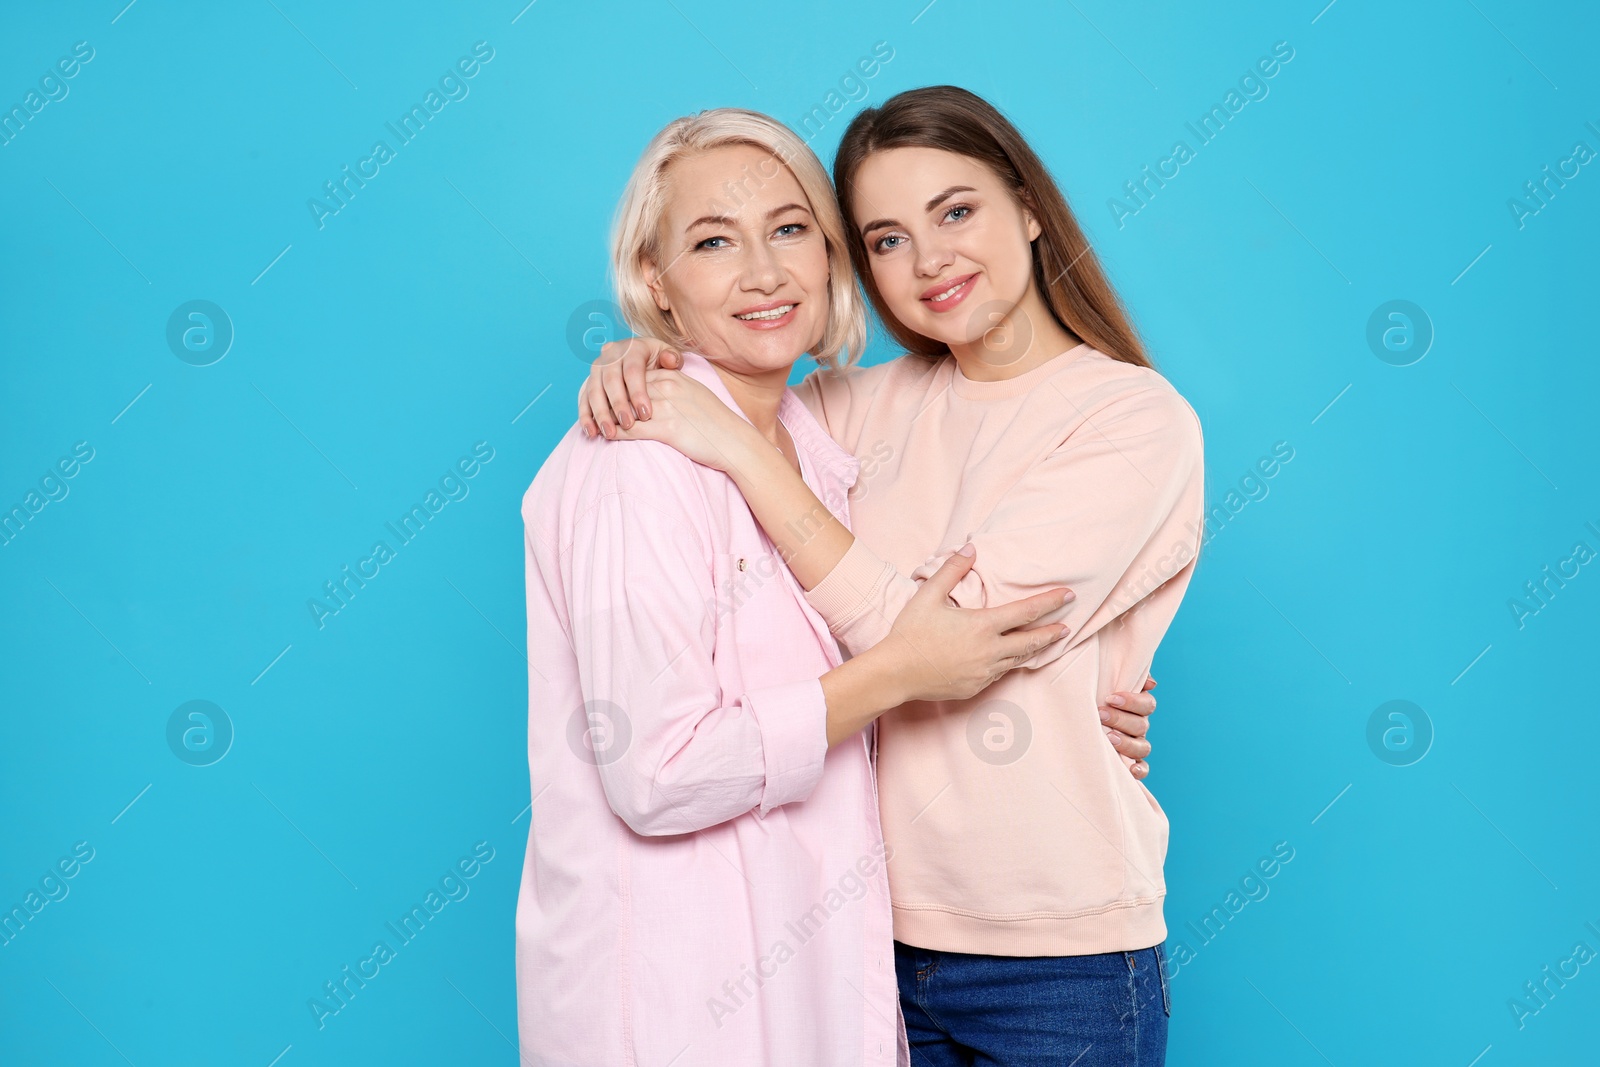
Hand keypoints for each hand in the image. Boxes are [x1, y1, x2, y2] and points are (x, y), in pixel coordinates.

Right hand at [579, 336, 682, 438]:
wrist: (642, 360)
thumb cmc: (659, 362)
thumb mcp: (668, 356)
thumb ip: (672, 358)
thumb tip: (670, 360)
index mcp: (632, 348)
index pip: (633, 370)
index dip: (638, 392)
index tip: (646, 414)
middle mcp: (610, 355)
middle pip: (611, 381)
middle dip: (618, 405)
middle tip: (628, 425)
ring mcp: (597, 369)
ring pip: (594, 391)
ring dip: (600, 414)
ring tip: (609, 433)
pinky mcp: (588, 382)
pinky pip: (583, 399)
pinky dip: (585, 417)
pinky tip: (591, 432)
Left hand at [607, 369, 749, 471]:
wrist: (735, 441)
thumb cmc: (714, 423)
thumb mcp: (692, 394)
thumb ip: (670, 387)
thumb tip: (649, 393)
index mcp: (672, 376)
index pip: (632, 375)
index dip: (614, 387)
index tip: (600, 397)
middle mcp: (668, 386)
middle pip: (623, 388)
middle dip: (604, 401)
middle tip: (590, 412)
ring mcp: (667, 405)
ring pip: (624, 408)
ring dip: (606, 418)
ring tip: (595, 427)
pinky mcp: (669, 427)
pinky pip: (632, 429)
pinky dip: (616, 433)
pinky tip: (608, 437)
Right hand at [876, 545, 1072, 703]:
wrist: (895, 673)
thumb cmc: (910, 632)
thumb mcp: (928, 595)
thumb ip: (952, 569)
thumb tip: (971, 547)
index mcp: (982, 626)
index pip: (1025, 612)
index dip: (1049, 603)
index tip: (1067, 596)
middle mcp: (989, 651)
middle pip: (1030, 641)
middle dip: (1051, 632)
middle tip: (1067, 627)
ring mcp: (984, 672)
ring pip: (1017, 660)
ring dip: (1033, 650)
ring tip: (1045, 642)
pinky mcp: (975, 687)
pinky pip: (999, 674)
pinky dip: (1008, 663)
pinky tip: (1009, 659)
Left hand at [1102, 675, 1157, 778]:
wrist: (1074, 721)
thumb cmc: (1092, 696)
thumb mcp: (1103, 681)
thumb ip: (1122, 674)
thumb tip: (1150, 683)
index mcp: (1137, 707)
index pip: (1147, 704)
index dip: (1132, 701)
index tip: (1110, 698)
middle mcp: (1139, 726)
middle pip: (1142, 725)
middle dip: (1121, 720)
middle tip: (1101, 715)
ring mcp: (1136, 745)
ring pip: (1143, 747)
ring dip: (1127, 743)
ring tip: (1110, 738)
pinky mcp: (1130, 763)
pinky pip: (1142, 768)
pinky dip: (1139, 770)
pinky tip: (1131, 770)